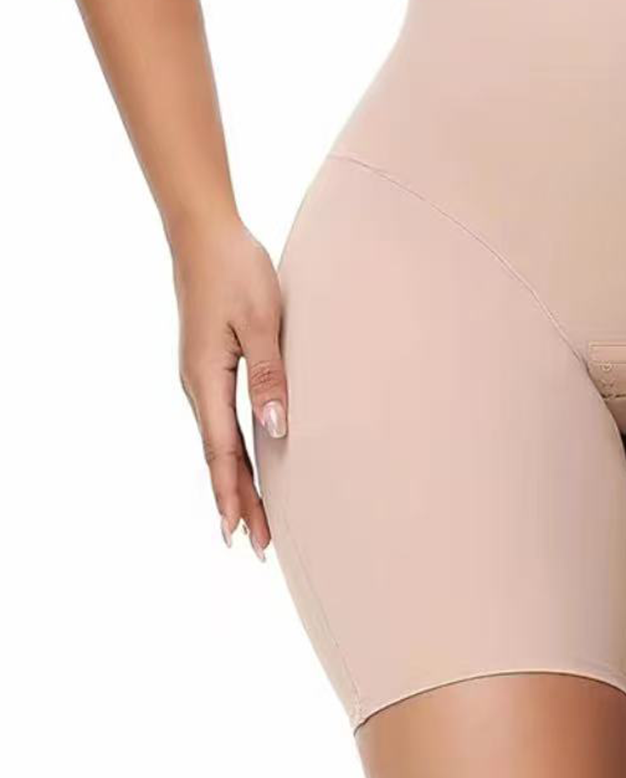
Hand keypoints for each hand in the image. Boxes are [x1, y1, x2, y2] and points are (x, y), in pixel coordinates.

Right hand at [172, 220, 286, 559]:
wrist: (205, 232)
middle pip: (218, 455)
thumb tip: (277, 430)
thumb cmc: (236, 269)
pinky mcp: (209, 362)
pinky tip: (245, 459)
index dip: (234, 494)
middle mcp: (197, 384)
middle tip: (255, 545)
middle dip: (236, 500)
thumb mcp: (260, 320)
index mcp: (206, 378)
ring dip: (236, 478)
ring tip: (250, 518)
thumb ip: (270, 375)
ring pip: (218, 440)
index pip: (222, 451)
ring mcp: (200, 374)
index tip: (241, 534)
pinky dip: (232, 449)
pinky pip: (221, 418)